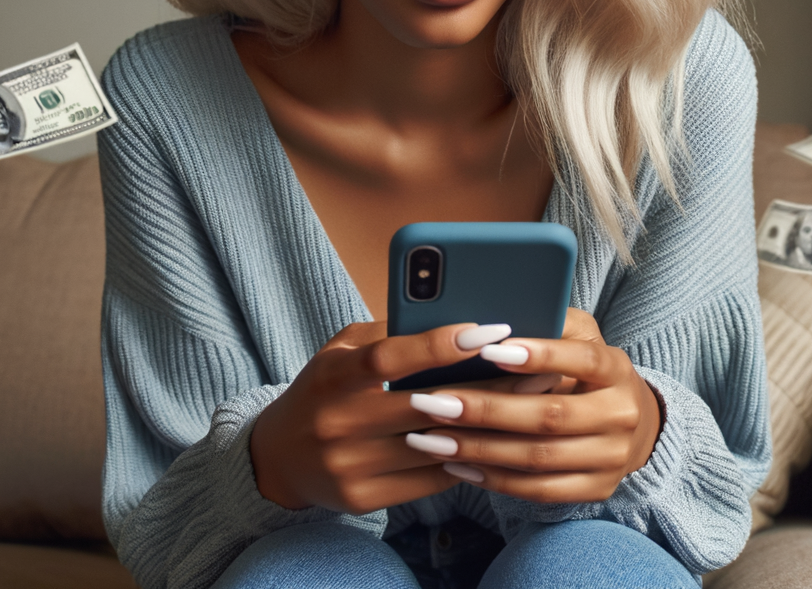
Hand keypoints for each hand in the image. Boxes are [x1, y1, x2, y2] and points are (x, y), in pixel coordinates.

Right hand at [249, 320, 523, 514]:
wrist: (278, 457)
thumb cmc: (323, 389)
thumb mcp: (340, 351)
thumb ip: (386, 335)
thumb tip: (447, 312)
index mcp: (332, 376)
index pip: (388, 359)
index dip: (438, 344)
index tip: (486, 330)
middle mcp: (338, 423)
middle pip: (422, 406)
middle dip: (483, 385)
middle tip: (532, 366)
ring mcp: (349, 466)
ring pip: (433, 446)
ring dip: (485, 424)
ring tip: (528, 401)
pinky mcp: (362, 499)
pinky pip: (428, 480)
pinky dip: (464, 458)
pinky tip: (496, 439)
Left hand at [402, 308, 661, 503]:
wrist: (634, 423)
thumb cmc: (586, 368)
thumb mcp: (579, 335)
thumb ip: (549, 321)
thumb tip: (495, 316)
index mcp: (615, 368)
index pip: (581, 359)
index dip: (539, 355)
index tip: (488, 350)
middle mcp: (620, 414)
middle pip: (550, 416)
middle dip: (486, 410)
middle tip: (435, 402)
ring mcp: (610, 457)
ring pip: (538, 458)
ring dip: (480, 449)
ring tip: (433, 438)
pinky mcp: (596, 490)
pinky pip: (539, 490)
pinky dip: (494, 479)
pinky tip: (458, 465)